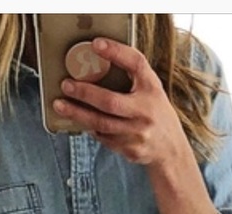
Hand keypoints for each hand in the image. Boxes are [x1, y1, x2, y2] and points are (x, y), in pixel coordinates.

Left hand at [53, 38, 190, 168]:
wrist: (171, 149)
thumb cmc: (155, 113)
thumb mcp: (151, 90)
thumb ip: (132, 77)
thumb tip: (96, 62)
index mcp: (152, 90)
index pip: (136, 65)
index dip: (117, 52)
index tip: (96, 44)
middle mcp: (146, 112)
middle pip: (110, 102)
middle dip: (85, 93)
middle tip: (66, 85)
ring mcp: (138, 134)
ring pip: (101, 124)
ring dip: (78, 114)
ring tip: (60, 105)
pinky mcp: (130, 150)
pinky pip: (104, 138)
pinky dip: (91, 128)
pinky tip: (81, 121)